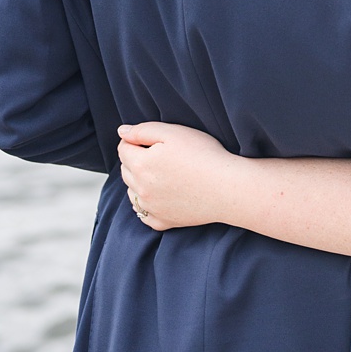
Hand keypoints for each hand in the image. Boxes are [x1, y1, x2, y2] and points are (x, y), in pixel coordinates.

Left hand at [116, 122, 243, 231]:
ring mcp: (150, 207)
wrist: (228, 188)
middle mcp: (140, 188)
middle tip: (159, 154)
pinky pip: (144, 214)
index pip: (123, 149)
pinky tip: (161, 197)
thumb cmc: (205, 156)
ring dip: (139, 182)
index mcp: (141, 164)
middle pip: (126, 171)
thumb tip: (122, 132)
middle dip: (135, 160)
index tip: (151, 138)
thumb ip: (144, 130)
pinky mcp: (162, 221)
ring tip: (162, 174)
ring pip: (132, 192)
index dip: (134, 140)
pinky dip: (147, 205)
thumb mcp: (175, 133)